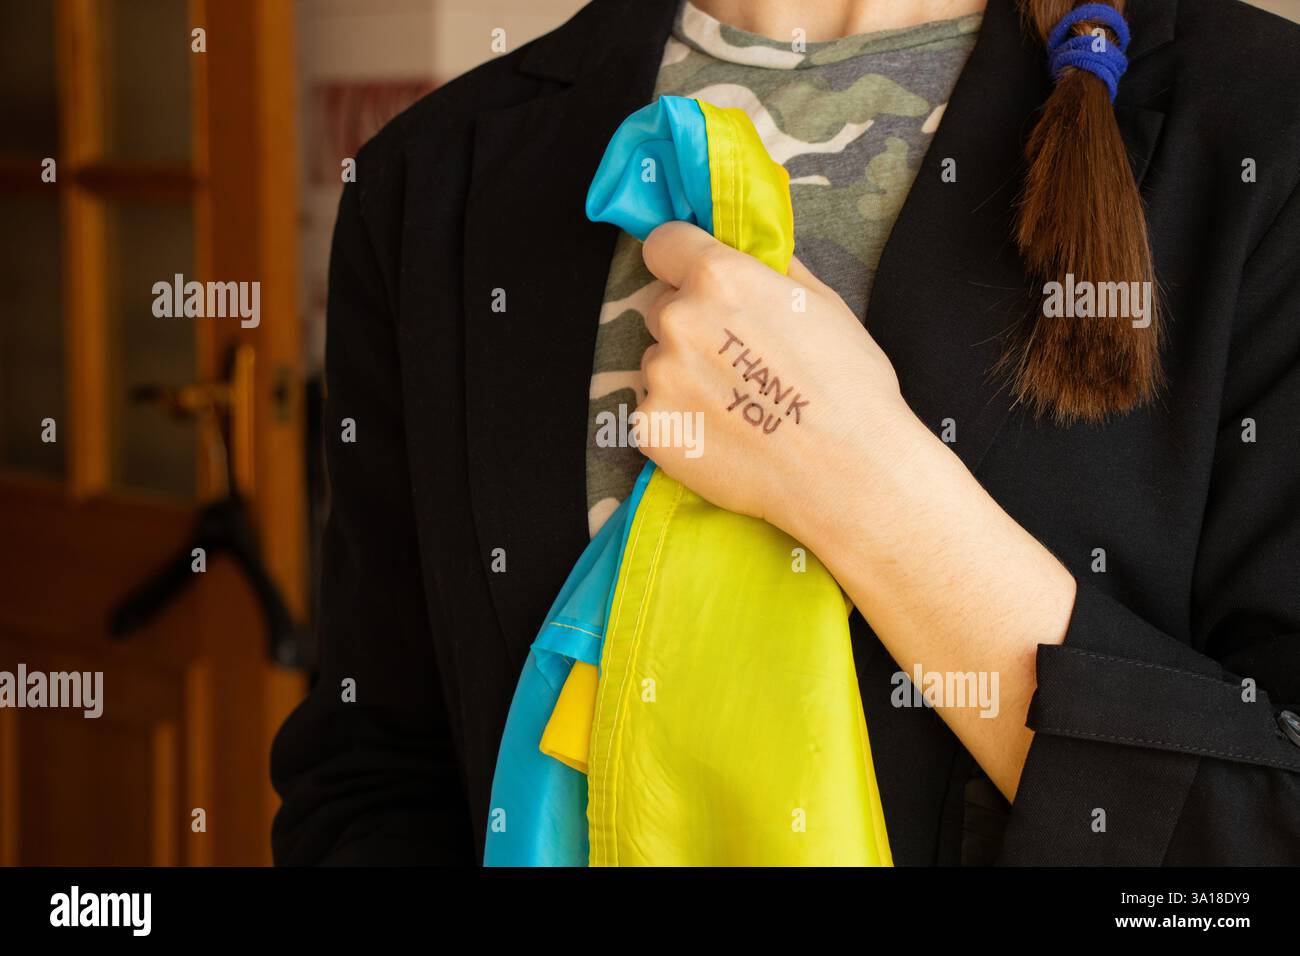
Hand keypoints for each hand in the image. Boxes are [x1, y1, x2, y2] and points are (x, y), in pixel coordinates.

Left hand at [635, 220, 914, 537]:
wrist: (846, 473)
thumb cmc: (848, 386)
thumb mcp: (823, 304)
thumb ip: (773, 270)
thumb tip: (753, 254)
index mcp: (719, 278)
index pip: (663, 245)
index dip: (679, 260)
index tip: (692, 278)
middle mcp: (679, 320)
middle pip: (662, 309)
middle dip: (690, 326)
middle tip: (735, 361)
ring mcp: (659, 377)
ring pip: (658, 364)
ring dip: (684, 377)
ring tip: (736, 407)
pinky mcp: (651, 428)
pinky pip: (656, 412)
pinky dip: (681, 423)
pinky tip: (723, 437)